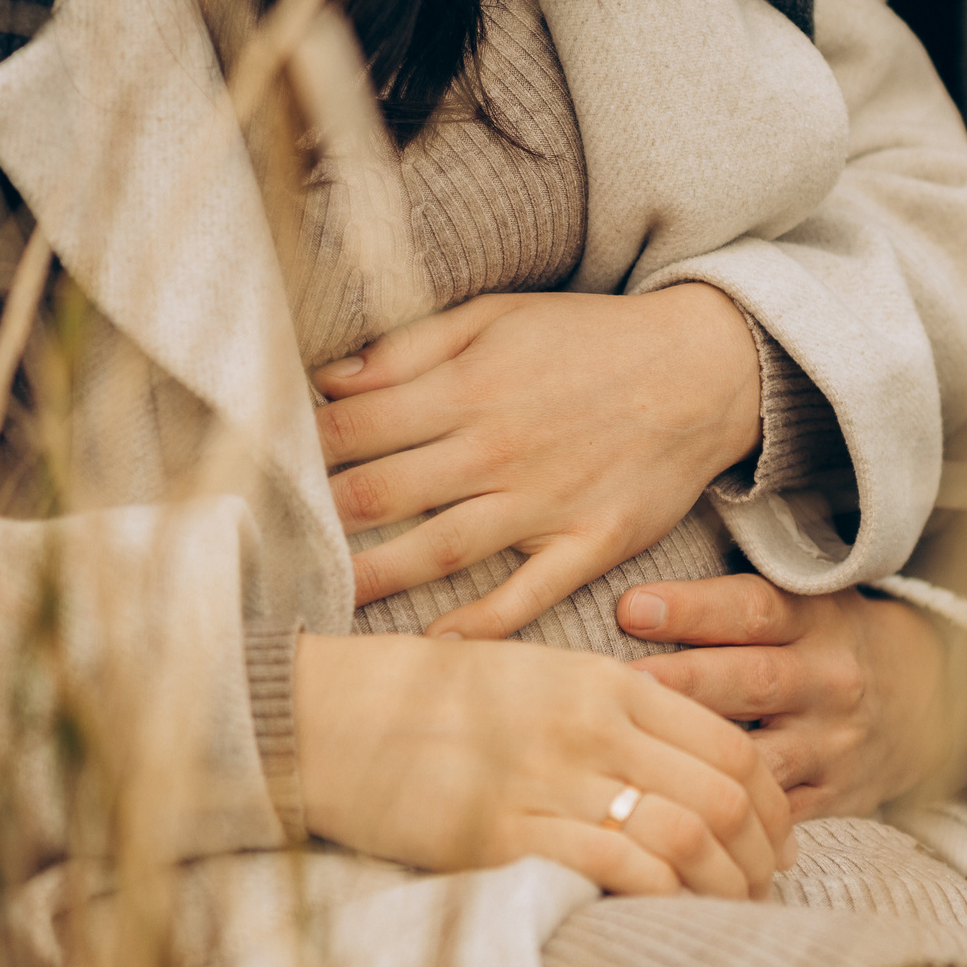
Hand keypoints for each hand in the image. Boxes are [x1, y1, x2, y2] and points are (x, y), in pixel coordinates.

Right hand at [293, 632, 795, 896]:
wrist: (335, 714)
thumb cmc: (435, 696)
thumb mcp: (538, 674)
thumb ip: (610, 707)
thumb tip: (681, 757)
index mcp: (606, 682)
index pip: (728, 745)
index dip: (771, 803)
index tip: (778, 837)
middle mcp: (590, 726)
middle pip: (721, 797)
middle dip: (759, 855)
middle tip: (764, 885)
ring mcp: (549, 779)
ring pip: (682, 837)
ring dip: (720, 886)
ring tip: (725, 908)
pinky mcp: (504, 833)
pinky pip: (613, 868)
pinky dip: (657, 896)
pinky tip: (665, 912)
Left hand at [311, 286, 762, 638]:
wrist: (705, 368)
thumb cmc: (592, 339)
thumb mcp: (500, 317)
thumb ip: (413, 346)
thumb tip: (330, 378)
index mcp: (469, 386)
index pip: (358, 425)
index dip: (302, 448)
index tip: (261, 470)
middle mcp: (497, 448)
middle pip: (383, 491)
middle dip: (318, 519)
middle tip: (268, 546)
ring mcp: (544, 501)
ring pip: (439, 549)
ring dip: (373, 578)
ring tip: (317, 603)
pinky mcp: (589, 543)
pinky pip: (527, 596)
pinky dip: (481, 627)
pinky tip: (433, 649)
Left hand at [621, 576, 966, 820]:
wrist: (928, 698)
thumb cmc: (832, 639)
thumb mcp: (809, 600)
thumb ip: (738, 597)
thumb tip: (635, 590)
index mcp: (818, 619)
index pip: (753, 607)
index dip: (693, 607)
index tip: (631, 608)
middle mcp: (830, 679)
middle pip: (752, 680)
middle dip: (683, 681)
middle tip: (620, 683)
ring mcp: (834, 743)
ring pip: (764, 754)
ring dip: (703, 755)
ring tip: (643, 754)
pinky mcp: (835, 796)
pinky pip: (779, 812)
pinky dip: (734, 815)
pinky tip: (682, 813)